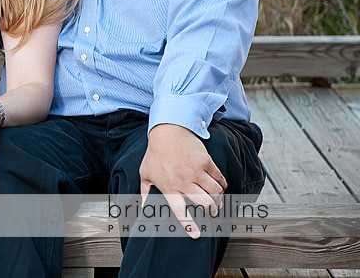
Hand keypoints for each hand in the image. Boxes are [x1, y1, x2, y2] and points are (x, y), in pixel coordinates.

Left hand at [139, 124, 226, 238]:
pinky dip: (222, 185)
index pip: (180, 211)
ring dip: (219, 200)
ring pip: (215, 193)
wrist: (168, 131)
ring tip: (217, 202)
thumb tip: (142, 207)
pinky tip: (220, 187)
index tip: (196, 234)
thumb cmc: (156, 152)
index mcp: (169, 186)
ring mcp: (196, 171)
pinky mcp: (206, 162)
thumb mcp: (145, 173)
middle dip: (211, 212)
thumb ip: (144, 192)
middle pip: (204, 204)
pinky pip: (220, 178)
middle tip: (212, 213)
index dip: (189, 225)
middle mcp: (184, 181)